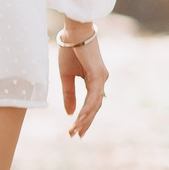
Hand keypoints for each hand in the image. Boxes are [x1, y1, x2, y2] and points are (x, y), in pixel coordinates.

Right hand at [58, 22, 106, 136]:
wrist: (74, 33)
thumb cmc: (70, 51)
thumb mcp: (66, 76)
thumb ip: (69, 94)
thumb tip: (70, 113)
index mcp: (95, 81)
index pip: (91, 104)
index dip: (84, 118)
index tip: (76, 130)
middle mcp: (102, 81)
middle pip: (95, 107)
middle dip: (85, 123)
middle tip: (76, 136)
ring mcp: (102, 78)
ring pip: (95, 104)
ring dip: (85, 119)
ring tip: (76, 130)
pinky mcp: (99, 75)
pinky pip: (94, 96)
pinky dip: (87, 108)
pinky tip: (80, 117)